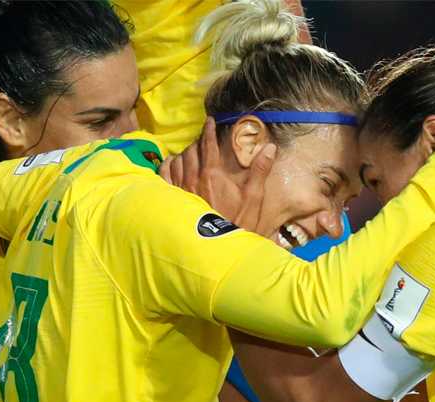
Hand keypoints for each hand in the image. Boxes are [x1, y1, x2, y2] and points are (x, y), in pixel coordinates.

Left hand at [162, 117, 276, 234]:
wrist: (217, 247)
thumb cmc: (237, 223)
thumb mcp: (253, 198)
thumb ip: (260, 170)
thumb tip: (269, 147)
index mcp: (213, 174)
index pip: (208, 144)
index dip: (209, 131)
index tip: (210, 122)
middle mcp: (193, 178)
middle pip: (192, 150)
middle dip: (197, 141)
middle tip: (203, 139)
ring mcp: (180, 189)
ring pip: (177, 160)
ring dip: (184, 152)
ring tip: (189, 151)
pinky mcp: (173, 200)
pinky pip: (164, 175)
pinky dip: (168, 165)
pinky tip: (171, 163)